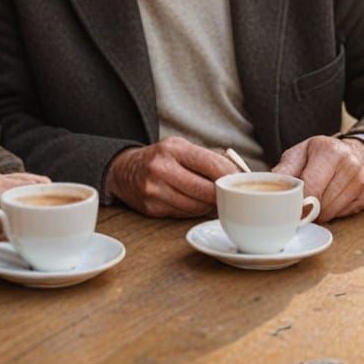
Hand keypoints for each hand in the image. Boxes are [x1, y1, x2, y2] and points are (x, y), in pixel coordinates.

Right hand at [105, 137, 236, 217]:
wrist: (124, 170)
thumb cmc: (161, 158)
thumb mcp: (180, 148)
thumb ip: (207, 159)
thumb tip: (239, 176)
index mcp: (173, 149)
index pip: (213, 165)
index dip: (230, 176)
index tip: (239, 181)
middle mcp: (161, 169)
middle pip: (206, 190)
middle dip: (221, 195)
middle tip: (229, 195)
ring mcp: (154, 191)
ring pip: (197, 206)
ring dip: (209, 205)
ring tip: (211, 199)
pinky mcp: (151, 209)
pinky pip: (184, 214)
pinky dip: (194, 211)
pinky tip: (194, 203)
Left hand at [273, 136, 363, 221]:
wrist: (355, 153)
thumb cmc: (322, 155)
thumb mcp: (300, 153)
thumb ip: (285, 170)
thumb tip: (271, 189)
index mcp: (329, 151)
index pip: (310, 187)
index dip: (297, 201)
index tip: (288, 206)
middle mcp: (349, 164)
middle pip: (320, 202)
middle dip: (307, 207)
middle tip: (301, 202)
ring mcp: (360, 180)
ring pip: (331, 212)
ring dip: (319, 211)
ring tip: (316, 198)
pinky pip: (342, 215)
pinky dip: (332, 212)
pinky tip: (331, 199)